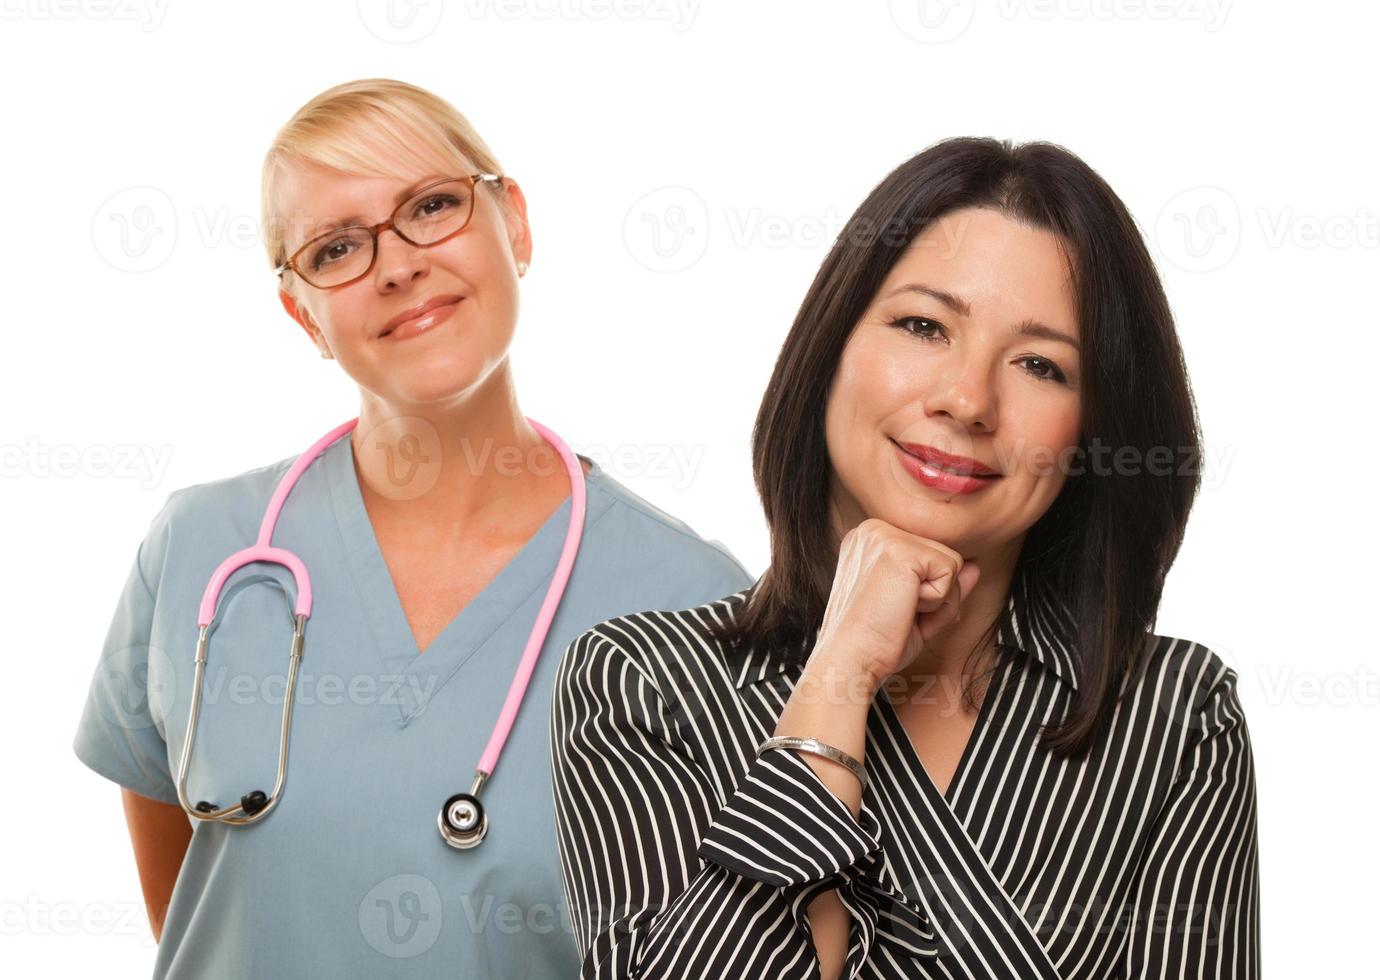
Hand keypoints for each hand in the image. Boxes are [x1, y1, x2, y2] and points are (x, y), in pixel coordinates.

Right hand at [813, 517, 980, 691]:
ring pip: (952, 563)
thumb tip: (974, 567)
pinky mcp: (901, 551)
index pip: (928, 556)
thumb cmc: (874, 642)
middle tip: (896, 615)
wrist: (849, 661)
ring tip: (898, 612)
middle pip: (943, 556)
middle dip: (935, 596)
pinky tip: (902, 609)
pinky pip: (950, 571)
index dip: (925, 593)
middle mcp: (873, 530)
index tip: (891, 611)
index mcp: (869, 541)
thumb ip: (941, 584)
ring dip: (936, 600)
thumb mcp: (914, 608)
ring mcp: (886, 536)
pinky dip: (937, 602)